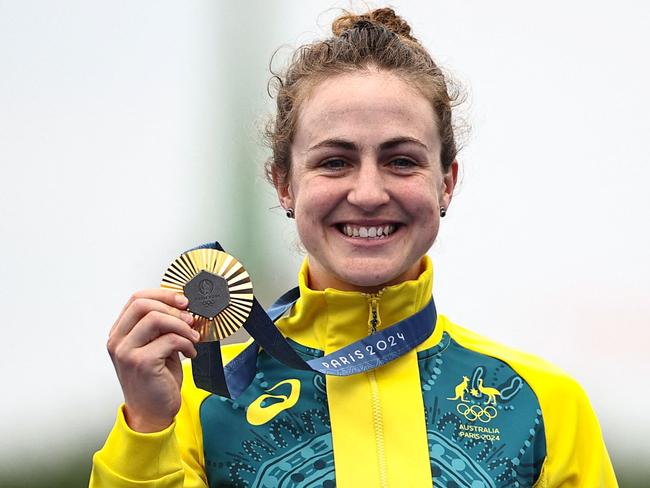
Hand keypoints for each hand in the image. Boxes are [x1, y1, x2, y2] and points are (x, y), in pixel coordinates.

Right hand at [107, 289, 199, 431]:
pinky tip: (190, 352)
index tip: (183, 300)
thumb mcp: (157, 346)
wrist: (152, 413)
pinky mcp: (141, 363)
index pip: (136, 298)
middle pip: (143, 304)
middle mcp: (117, 341)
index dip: (163, 294)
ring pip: (155, 318)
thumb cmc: (156, 380)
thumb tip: (183, 306)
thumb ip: (162, 327)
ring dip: (181, 325)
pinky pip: (169, 339)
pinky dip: (186, 343)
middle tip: (190, 318)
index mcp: (120, 333)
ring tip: (193, 337)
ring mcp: (126, 352)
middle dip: (172, 307)